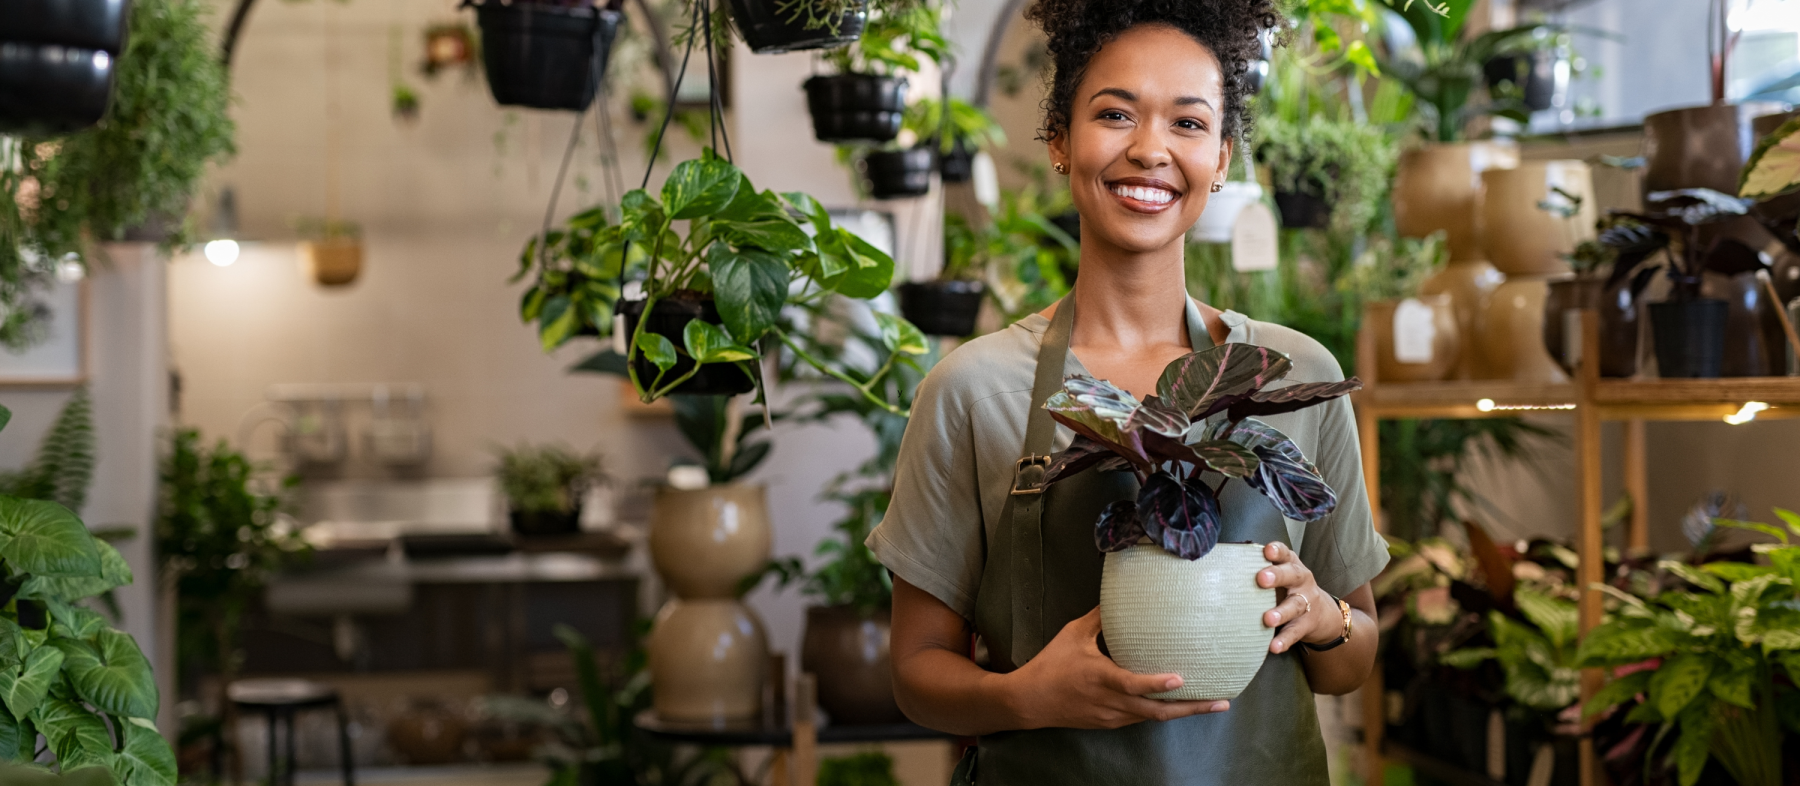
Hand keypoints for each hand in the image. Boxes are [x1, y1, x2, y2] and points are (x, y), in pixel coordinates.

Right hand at [1003, 607, 1230, 729]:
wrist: (1030, 701)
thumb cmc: (1051, 665)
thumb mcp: (1073, 634)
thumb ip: (1100, 618)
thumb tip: (1121, 597)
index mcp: (1101, 678)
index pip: (1133, 685)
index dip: (1156, 684)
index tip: (1180, 680)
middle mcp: (1111, 702)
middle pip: (1157, 711)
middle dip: (1191, 708)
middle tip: (1220, 701)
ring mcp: (1112, 716)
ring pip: (1153, 717)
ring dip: (1182, 712)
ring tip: (1211, 704)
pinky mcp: (1110, 722)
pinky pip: (1141, 718)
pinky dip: (1162, 711)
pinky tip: (1178, 704)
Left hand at [1257, 541, 1340, 653]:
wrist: (1321, 614)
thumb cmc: (1287, 589)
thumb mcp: (1279, 575)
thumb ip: (1258, 569)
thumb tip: (1220, 567)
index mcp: (1291, 565)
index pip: (1285, 554)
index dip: (1277, 551)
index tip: (1267, 551)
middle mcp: (1301, 581)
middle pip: (1292, 575)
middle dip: (1277, 576)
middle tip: (1261, 579)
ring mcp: (1306, 602)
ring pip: (1295, 605)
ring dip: (1281, 612)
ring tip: (1268, 619)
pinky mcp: (1307, 624)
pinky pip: (1295, 632)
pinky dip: (1284, 639)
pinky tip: (1274, 646)